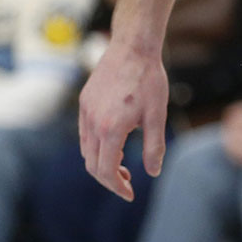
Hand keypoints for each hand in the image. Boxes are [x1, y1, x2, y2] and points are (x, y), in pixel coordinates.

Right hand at [79, 41, 168, 200]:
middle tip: (128, 185)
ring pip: (87, 151)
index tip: (130, 194)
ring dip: (102, 164)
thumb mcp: (158, 115)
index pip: (106, 170)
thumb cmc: (149, 80)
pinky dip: (96, 148)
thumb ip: (154, 147)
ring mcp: (85, 113)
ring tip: (123, 167)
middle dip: (109, 180)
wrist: (132, 48)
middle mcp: (93, 123)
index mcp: (111, 129)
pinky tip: (114, 145)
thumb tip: (153, 172)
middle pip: (93, 165)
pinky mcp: (84, 103)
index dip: (117, 186)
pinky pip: (85, 134)